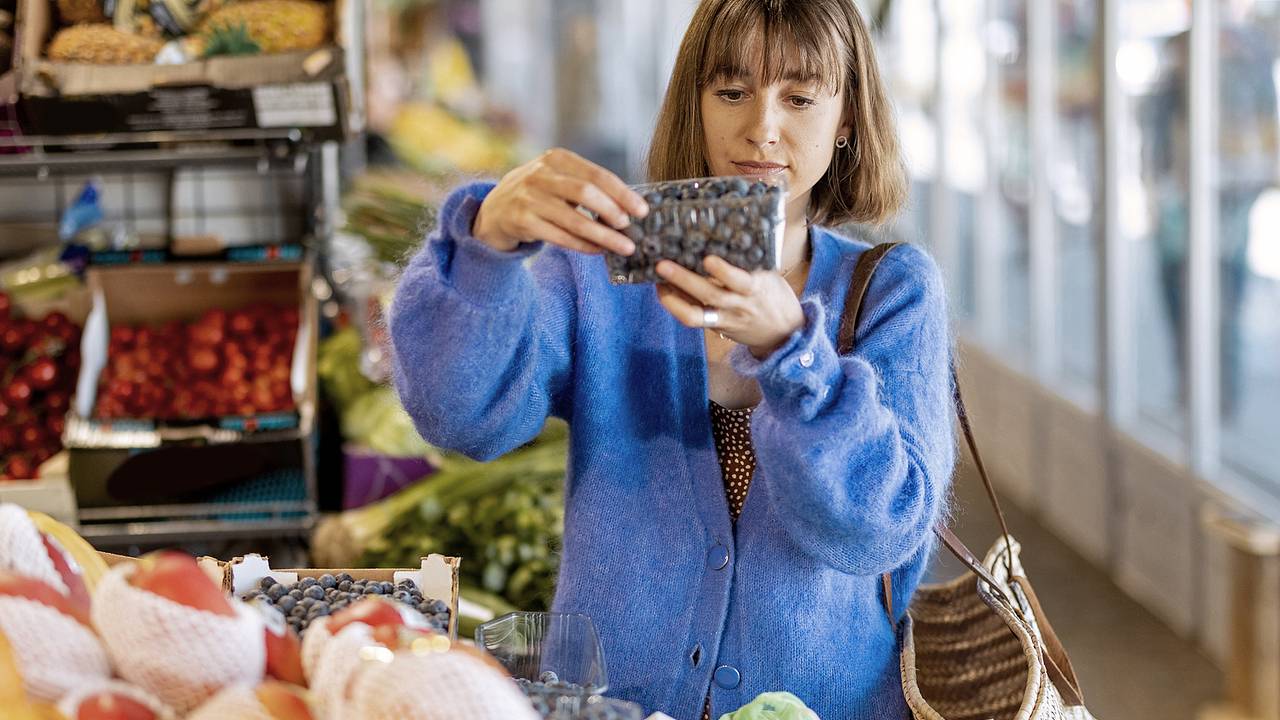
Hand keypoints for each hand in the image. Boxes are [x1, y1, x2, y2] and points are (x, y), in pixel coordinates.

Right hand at [472, 148, 648, 254]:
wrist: (494, 211)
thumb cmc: (538, 195)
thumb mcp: (558, 180)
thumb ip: (587, 188)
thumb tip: (629, 206)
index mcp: (556, 158)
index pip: (596, 174)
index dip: (622, 193)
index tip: (642, 210)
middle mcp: (540, 175)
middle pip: (585, 193)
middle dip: (612, 211)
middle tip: (630, 228)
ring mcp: (528, 198)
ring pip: (574, 219)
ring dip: (603, 235)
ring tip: (623, 246)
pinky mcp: (521, 221)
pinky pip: (560, 237)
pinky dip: (583, 245)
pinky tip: (598, 250)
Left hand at [655, 256, 804, 357]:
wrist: (783, 333)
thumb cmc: (774, 295)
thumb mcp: (770, 275)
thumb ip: (750, 260)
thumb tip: (727, 229)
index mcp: (756, 287)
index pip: (741, 281)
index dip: (723, 272)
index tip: (708, 259)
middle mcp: (740, 304)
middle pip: (710, 294)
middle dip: (684, 279)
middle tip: (662, 264)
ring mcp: (726, 318)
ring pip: (696, 313)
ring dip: (673, 296)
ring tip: (656, 279)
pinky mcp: (717, 328)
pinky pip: (694, 319)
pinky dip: (676, 306)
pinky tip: (663, 291)